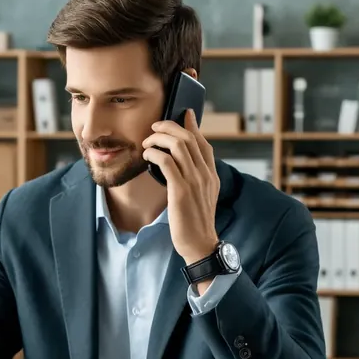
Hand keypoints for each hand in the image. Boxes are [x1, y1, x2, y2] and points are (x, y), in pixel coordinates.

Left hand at [142, 109, 219, 265]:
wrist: (200, 244)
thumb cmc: (196, 222)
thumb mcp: (202, 196)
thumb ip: (196, 177)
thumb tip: (183, 163)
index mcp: (211, 175)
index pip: (204, 142)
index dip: (193, 125)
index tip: (185, 114)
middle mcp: (205, 175)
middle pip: (189, 138)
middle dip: (169, 126)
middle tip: (155, 126)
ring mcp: (194, 182)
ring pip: (178, 145)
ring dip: (158, 138)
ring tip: (147, 142)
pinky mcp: (181, 191)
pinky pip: (166, 162)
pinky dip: (154, 154)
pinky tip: (146, 156)